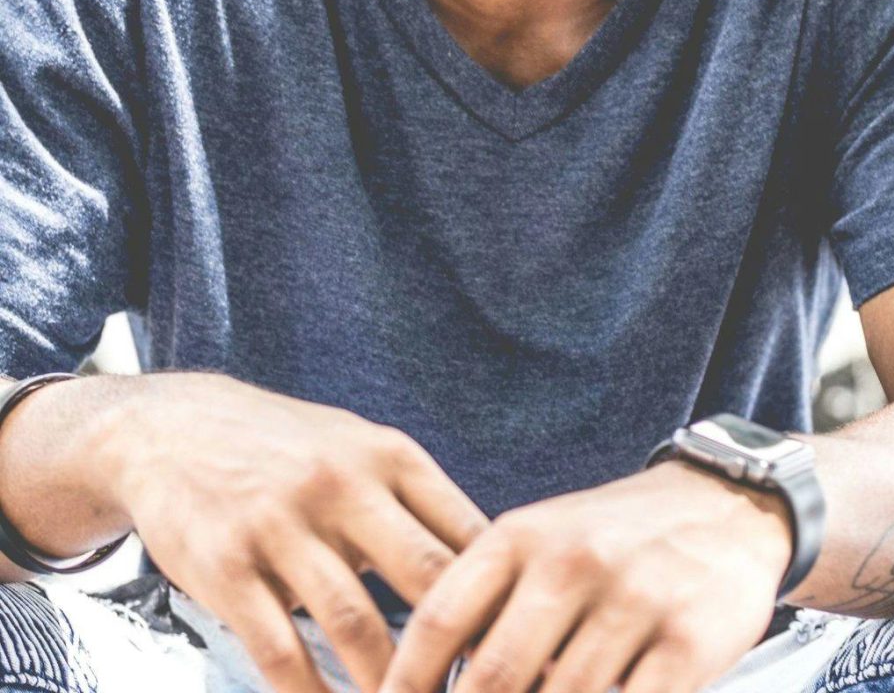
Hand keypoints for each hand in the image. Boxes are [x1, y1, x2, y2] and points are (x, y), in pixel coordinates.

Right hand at [108, 372, 489, 692]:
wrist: (174, 427)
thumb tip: (488, 570)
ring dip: (390, 686)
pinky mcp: (226, 566)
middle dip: (457, 647)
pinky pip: (279, 649)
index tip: (517, 646)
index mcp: (389, 456)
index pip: (465, 531)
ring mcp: (283, 524)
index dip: (498, 596)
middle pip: (423, 577)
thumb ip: (417, 502)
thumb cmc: (289, 448)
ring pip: (355, 624)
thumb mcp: (362, 449)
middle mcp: (343, 484)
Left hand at [379, 458, 792, 692]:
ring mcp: (634, 598)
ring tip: (552, 692)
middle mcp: (573, 561)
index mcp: (523, 536)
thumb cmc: (618, 536)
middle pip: (496, 676)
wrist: (723, 505)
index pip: (440, 619)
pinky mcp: (689, 640)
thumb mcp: (543, 541)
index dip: (404, 682)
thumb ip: (491, 603)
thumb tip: (432, 681)